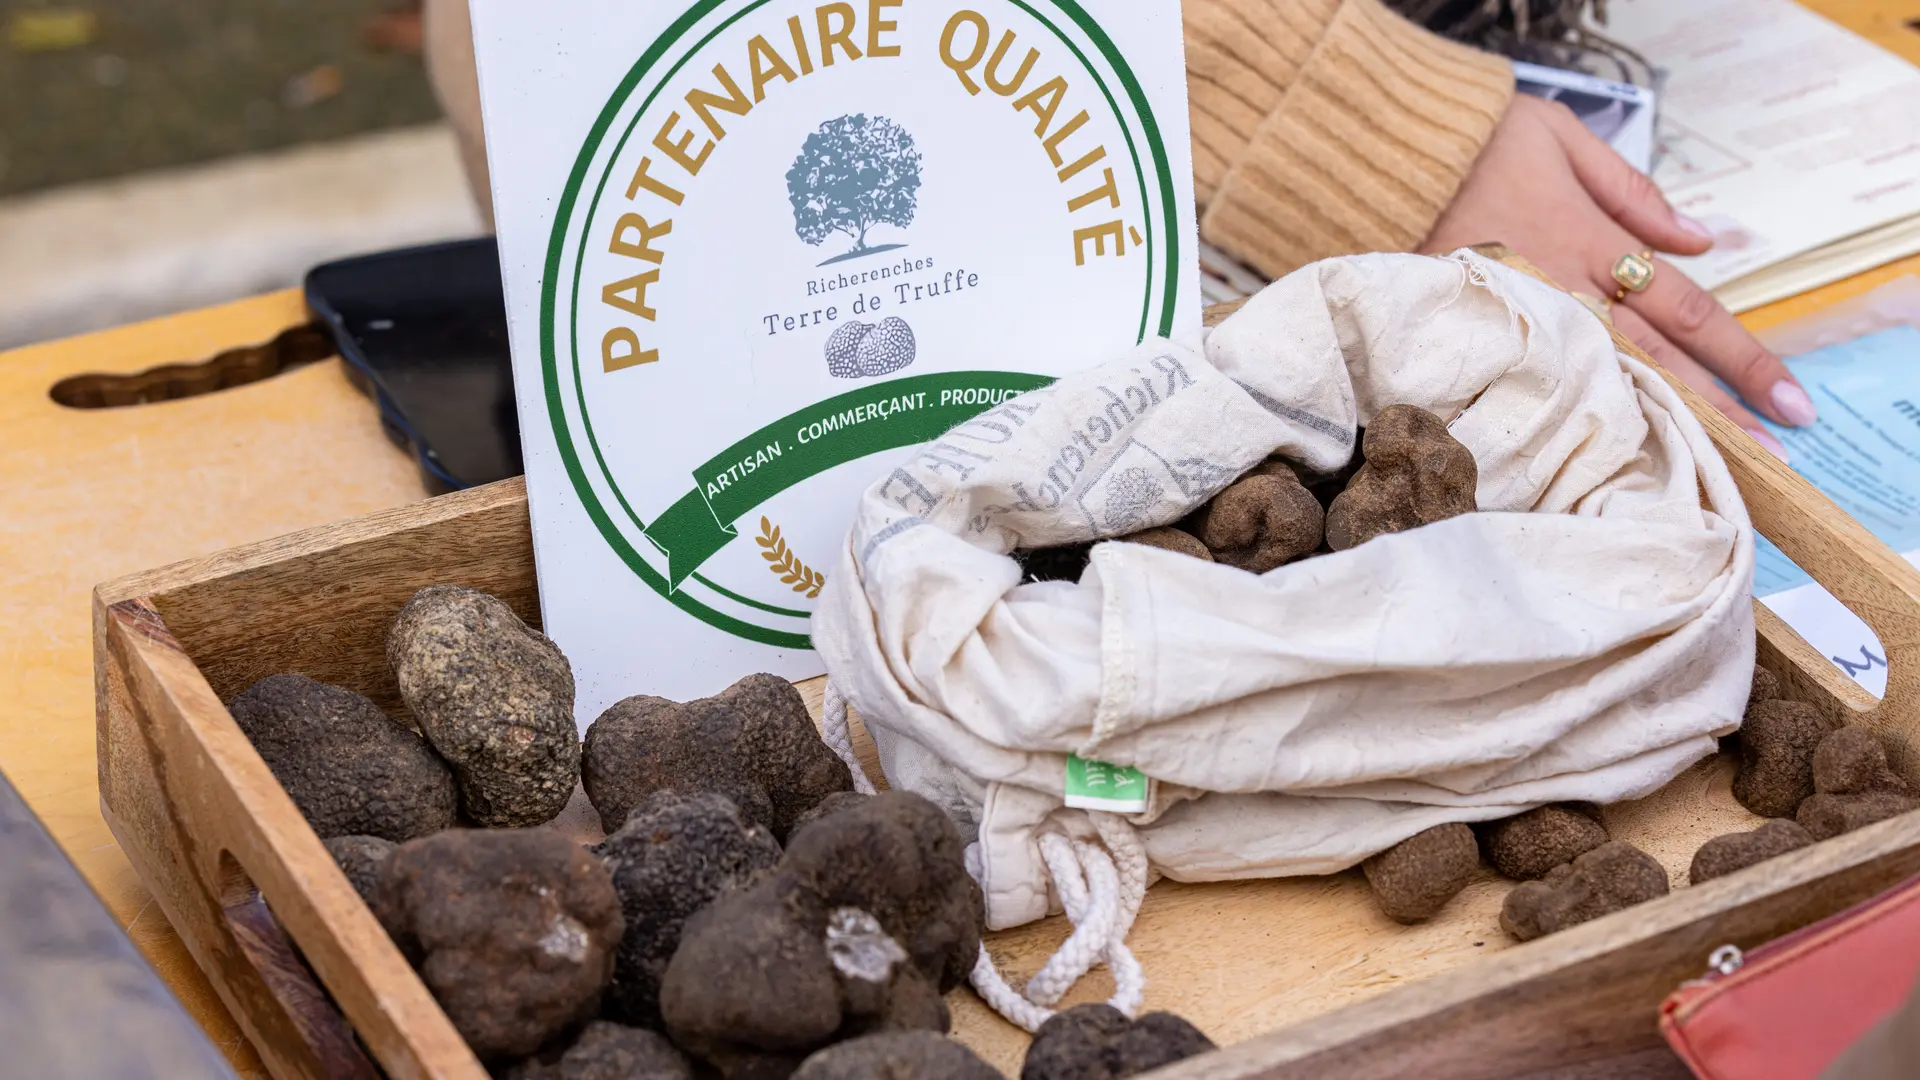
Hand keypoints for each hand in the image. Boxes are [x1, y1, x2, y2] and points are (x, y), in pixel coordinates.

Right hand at [1420, 95, 1813, 458]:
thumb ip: (1632, 191)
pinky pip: (1532, 391)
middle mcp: (1564, 296)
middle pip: (1654, 366)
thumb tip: (1698, 240)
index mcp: (1593, 246)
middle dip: (1713, 414)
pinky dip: (1567, 426)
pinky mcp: (1475, 343)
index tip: (1790, 405)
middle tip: (1763, 465)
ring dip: (1651, 432)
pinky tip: (1592, 465)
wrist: (1379, 165)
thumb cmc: (1475, 146)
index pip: (1687, 312)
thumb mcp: (1561, 137)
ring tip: (1696, 478)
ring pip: (1598, 388)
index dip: (1741, 360)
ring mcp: (1517, 327)